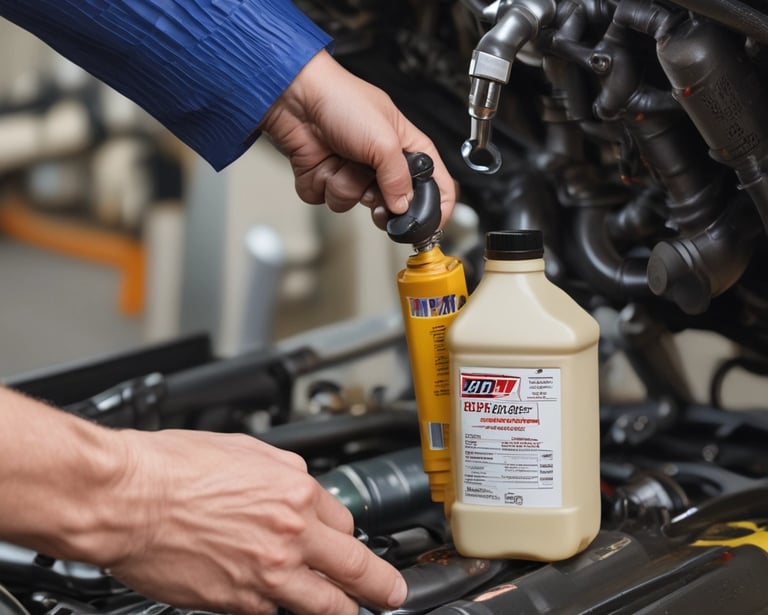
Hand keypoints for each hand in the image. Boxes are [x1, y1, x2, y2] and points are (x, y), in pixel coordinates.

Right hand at [106, 429, 406, 614]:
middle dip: (379, 584)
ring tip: (354, 611)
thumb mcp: (246, 449)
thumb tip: (302, 484)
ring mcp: (267, 574)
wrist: (128, 499)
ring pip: (325, 604)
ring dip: (342, 608)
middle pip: (353, 567)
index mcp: (295, 492)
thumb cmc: (174, 467)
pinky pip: (273, 611)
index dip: (346, 533)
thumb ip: (285, 471)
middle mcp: (290, 535)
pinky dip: (280, 607)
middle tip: (391, 594)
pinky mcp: (238, 603)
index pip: (343, 520)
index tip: (349, 541)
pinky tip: (279, 601)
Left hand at [260, 50, 454, 229]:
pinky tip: (322, 162)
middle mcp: (380, 161)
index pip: (435, 182)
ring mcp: (352, 171)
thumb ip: (399, 178)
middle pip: (393, 202)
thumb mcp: (383, 140)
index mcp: (405, 146)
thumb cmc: (342, 101)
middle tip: (373, 191)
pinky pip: (329, 200)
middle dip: (379, 200)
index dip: (437, 205)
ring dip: (345, 185)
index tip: (430, 224)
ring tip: (340, 159)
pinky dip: (322, 184)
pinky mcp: (326, 178)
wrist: (296, 99)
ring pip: (356, 202)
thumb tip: (404, 206)